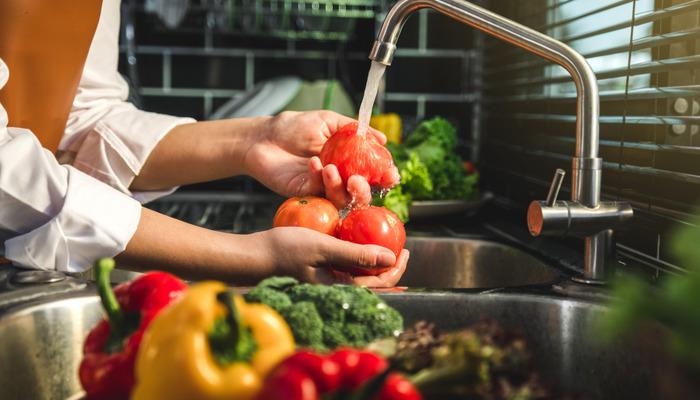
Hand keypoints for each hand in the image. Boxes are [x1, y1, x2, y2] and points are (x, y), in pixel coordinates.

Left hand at [244, 111, 394, 207]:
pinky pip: (319, 192)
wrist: (263, 136)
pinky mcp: (305, 194)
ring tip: (330, 167)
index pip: (373, 174)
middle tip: (357, 180)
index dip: (385, 177)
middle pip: (361, 195)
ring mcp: (322, 188)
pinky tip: (312, 162)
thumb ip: (353, 129)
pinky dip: (318, 178)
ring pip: (341, 199)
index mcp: (348, 161)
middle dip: (364, 191)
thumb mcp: (328, 121)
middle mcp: (339, 178)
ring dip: (339, 186)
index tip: (391, 175)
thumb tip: (382, 139)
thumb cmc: (294, 127)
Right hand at [259, 227, 408, 286]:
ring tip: (383, 244)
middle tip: (400, 247)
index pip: (379, 284)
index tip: (405, 250)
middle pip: (372, 283)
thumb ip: (356, 254)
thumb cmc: (284, 250)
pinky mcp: (318, 273)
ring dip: (373, 261)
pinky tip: (356, 242)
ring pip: (359, 276)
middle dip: (389, 267)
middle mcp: (335, 289)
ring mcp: (326, 282)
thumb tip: (390, 259)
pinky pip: (344, 268)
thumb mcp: (323, 247)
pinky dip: (356, 257)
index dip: (397, 269)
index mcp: (340, 288)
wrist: (252, 256)